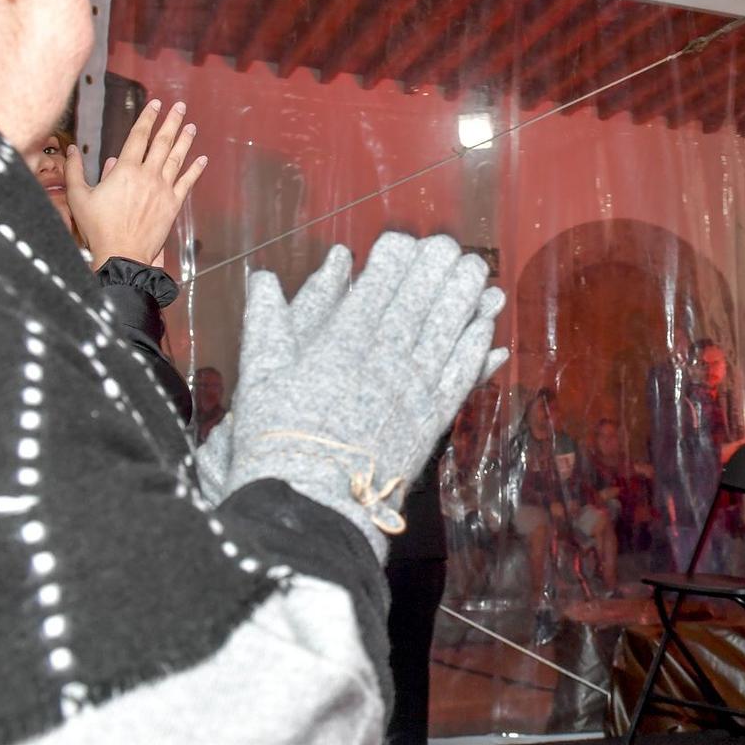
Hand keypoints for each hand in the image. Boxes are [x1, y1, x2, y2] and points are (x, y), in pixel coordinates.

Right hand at [65, 100, 206, 264]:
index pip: (139, 136)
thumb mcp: (78, 197)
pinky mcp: (173, 204)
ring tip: (191, 126)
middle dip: (172, 122)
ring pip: (177, 158)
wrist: (122, 254)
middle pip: (162, 142)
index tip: (156, 104)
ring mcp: (163, 189)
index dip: (148, 118)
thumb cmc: (98, 228)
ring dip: (185, 140)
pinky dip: (195, 169)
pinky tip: (202, 159)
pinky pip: (187, 182)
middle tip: (180, 107)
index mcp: (125, 170)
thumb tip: (72, 149)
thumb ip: (74, 170)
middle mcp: (147, 175)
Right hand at [197, 234, 508, 559]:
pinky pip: (460, 376)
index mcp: (341, 344)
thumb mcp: (258, 378)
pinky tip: (486, 329)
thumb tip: (260, 278)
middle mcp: (384, 360)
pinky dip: (475, 348)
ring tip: (476, 270)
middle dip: (435, 267)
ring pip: (447, 331)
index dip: (395, 258)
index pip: (376, 287)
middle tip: (449, 245)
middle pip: (418, 301)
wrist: (312, 506)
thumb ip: (266, 324)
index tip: (406, 238)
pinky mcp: (431, 422)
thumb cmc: (276, 443)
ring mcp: (413, 390)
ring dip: (464, 297)